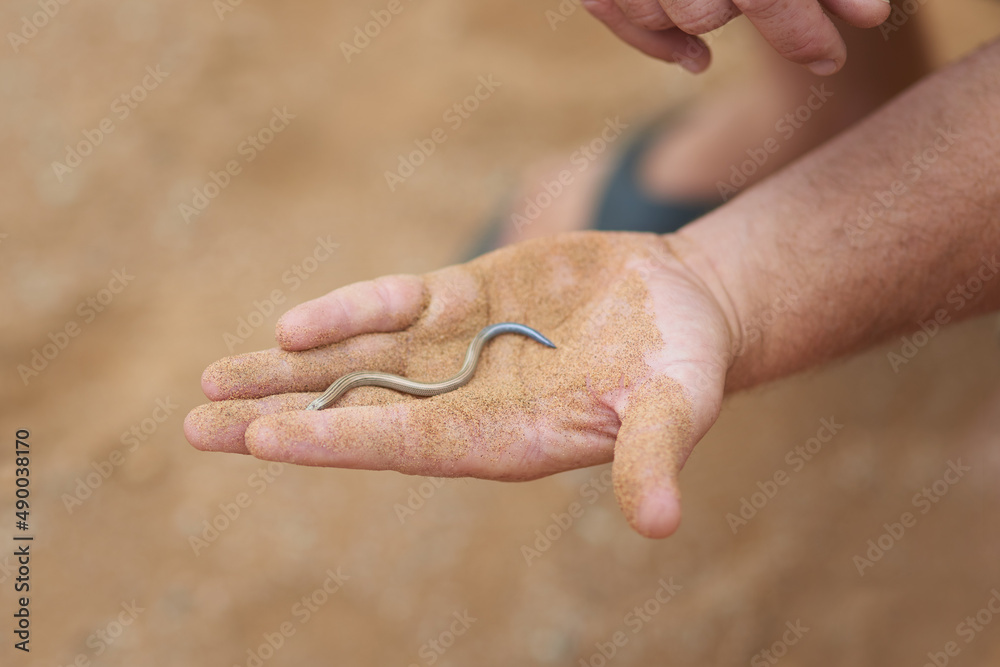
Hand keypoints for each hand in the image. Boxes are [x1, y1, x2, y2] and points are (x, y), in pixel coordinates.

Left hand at [184, 232, 739, 537]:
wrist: (680, 306)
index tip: (265, 440)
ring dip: (286, 371)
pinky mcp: (464, 297)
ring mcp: (458, 348)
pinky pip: (392, 304)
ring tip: (211, 383)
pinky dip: (346, 310)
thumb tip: (659, 522)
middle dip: (280, 418)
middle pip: (359, 410)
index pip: (406, 443)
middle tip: (197, 426)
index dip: (339, 439)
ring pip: (357, 361)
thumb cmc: (682, 366)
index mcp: (505, 437)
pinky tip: (292, 327)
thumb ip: (653, 455)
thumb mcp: (677, 407)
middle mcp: (468, 399)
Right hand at [581, 0, 891, 74]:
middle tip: (791, 18)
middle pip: (701, 11)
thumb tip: (869, 17)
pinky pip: (605, 7)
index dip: (800, 32)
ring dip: (695, 22)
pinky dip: (650, 38)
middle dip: (747, 15)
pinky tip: (697, 60)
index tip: (830, 57)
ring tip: (737, 16)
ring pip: (654, 11)